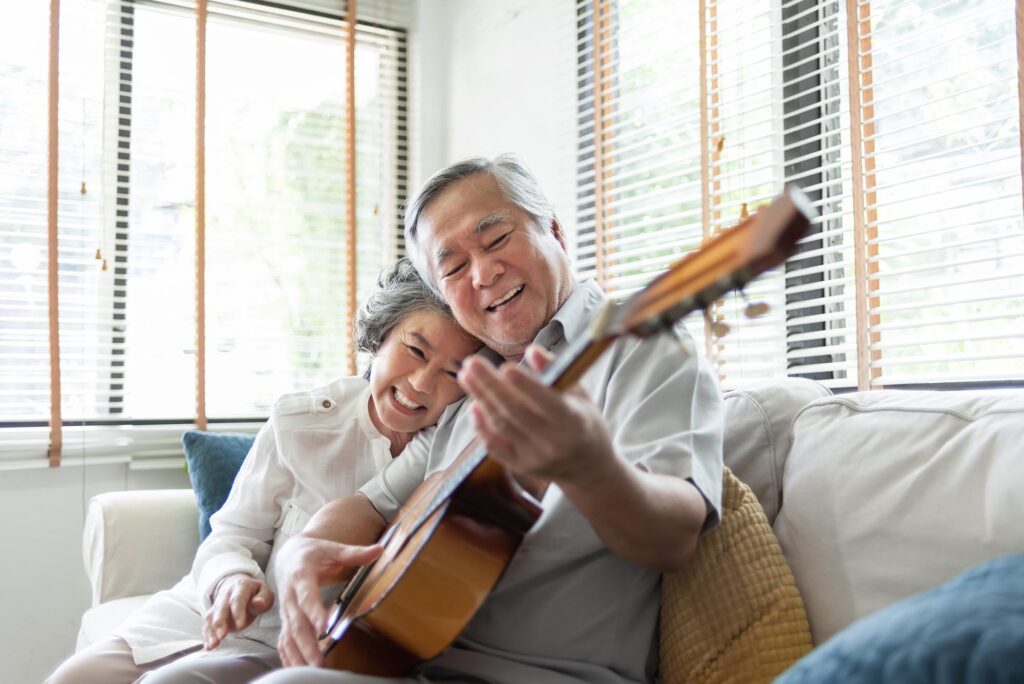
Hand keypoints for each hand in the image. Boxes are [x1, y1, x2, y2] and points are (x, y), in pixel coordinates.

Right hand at [202, 574, 273, 649]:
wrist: (237, 585)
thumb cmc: (254, 592)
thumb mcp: (264, 592)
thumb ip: (263, 598)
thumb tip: (259, 603)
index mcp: (240, 587)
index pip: (237, 599)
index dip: (238, 612)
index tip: (240, 625)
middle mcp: (226, 595)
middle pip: (221, 608)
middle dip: (220, 622)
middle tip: (222, 635)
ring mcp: (217, 605)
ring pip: (211, 617)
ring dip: (211, 632)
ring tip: (213, 645)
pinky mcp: (212, 615)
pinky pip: (207, 625)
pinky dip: (207, 636)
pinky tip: (209, 646)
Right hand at [275, 535, 381, 667]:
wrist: (289, 556)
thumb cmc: (314, 553)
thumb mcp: (332, 548)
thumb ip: (354, 553)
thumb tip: (379, 550)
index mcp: (301, 575)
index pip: (307, 596)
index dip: (314, 612)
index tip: (324, 628)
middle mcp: (290, 596)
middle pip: (297, 623)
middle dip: (307, 644)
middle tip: (319, 662)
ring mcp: (286, 610)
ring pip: (289, 636)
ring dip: (298, 655)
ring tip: (312, 670)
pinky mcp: (286, 620)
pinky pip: (284, 640)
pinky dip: (289, 656)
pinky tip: (298, 669)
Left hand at [458, 345, 615, 486]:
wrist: (588, 469)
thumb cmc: (584, 423)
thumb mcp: (580, 395)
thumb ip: (555, 372)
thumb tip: (532, 350)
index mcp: (575, 422)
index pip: (547, 402)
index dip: (526, 386)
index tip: (506, 367)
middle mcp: (553, 443)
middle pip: (515, 412)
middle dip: (490, 385)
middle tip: (471, 362)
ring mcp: (535, 458)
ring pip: (501, 426)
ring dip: (481, 399)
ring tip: (466, 376)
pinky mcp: (520, 467)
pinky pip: (494, 446)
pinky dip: (481, 425)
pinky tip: (474, 405)